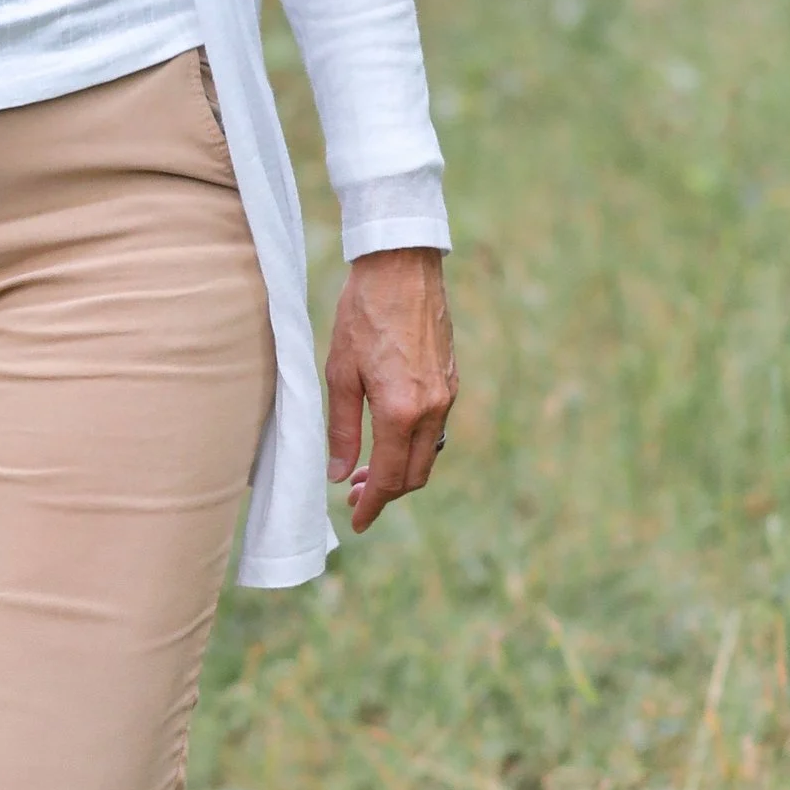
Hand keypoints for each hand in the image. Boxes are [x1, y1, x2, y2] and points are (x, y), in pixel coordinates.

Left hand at [324, 248, 457, 533]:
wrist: (402, 267)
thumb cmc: (363, 314)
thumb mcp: (340, 373)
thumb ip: (341, 428)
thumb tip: (338, 472)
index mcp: (401, 411)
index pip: (389, 477)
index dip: (372, 505)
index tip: (356, 522)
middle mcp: (432, 408)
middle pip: (415, 474)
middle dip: (386, 493)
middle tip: (353, 496)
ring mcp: (447, 394)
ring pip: (428, 453)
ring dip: (401, 470)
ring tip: (366, 471)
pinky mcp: (451, 380)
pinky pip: (436, 428)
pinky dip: (414, 445)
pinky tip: (389, 438)